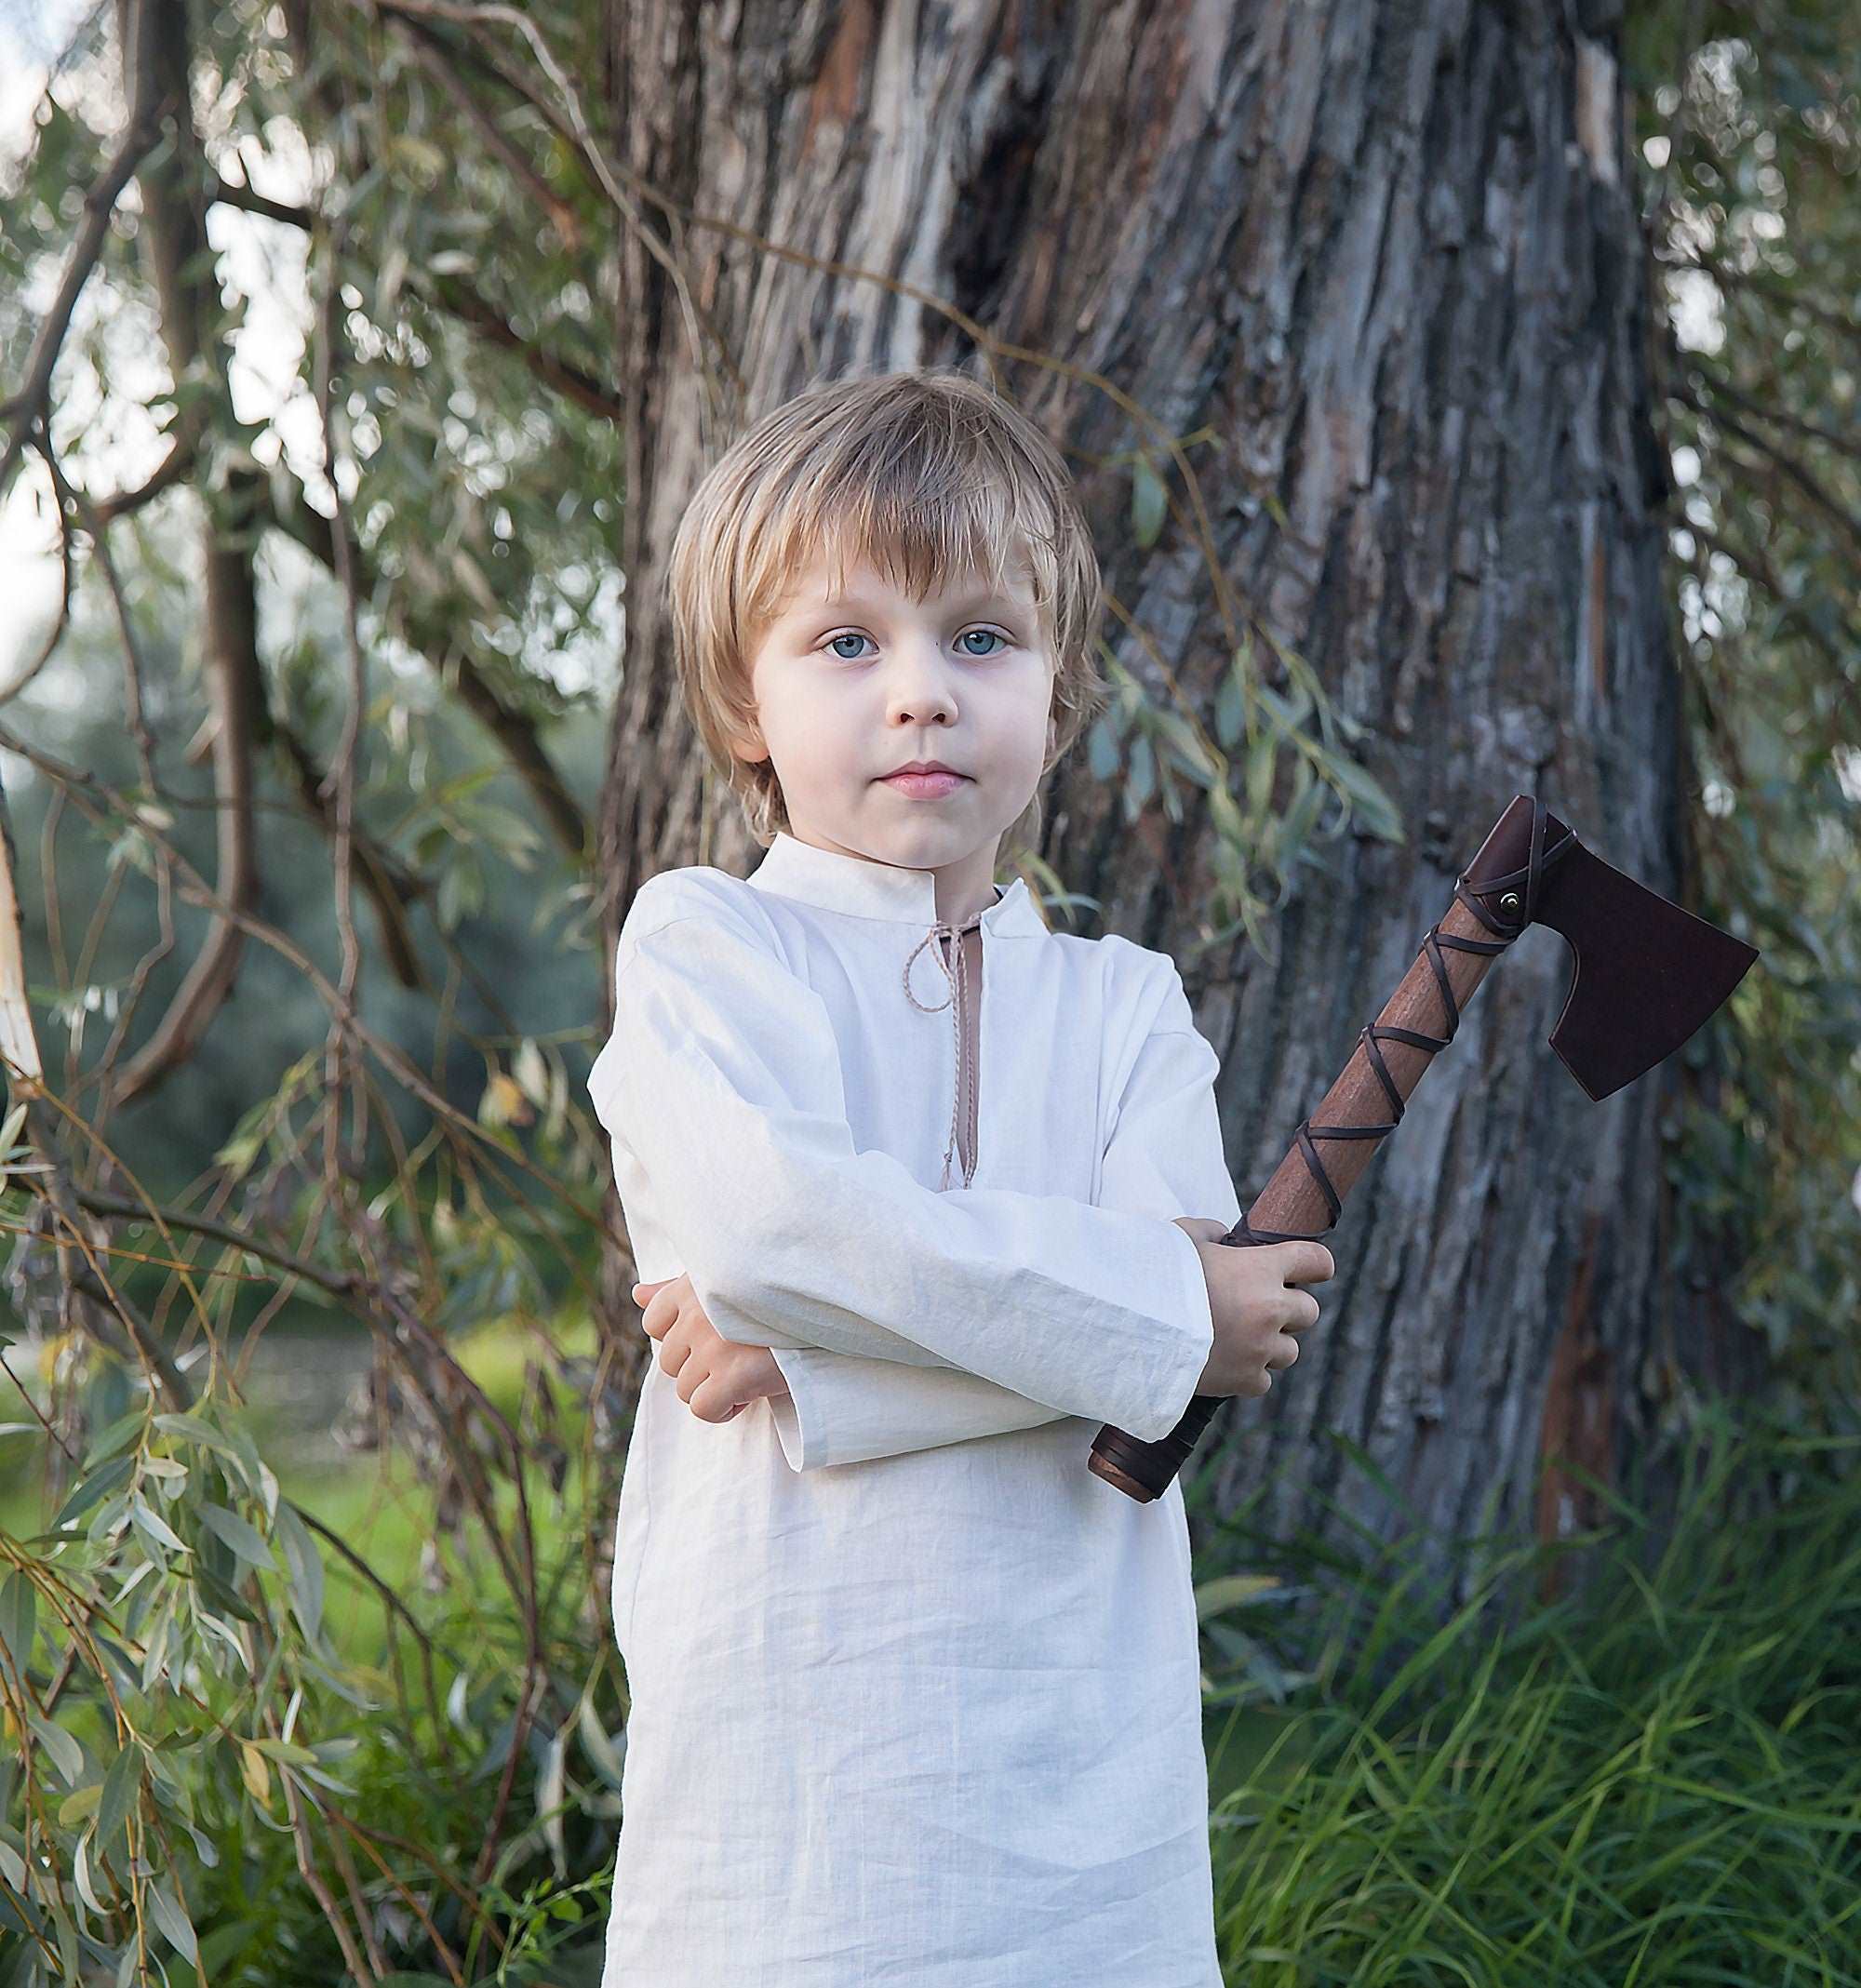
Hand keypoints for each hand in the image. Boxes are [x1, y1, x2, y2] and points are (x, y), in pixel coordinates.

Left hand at [630, 1272, 790, 1423]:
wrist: (827, 1314)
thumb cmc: (775, 1302)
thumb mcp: (724, 1284)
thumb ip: (678, 1290)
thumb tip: (637, 1293)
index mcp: (693, 1286)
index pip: (654, 1321)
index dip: (683, 1337)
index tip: (717, 1335)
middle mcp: (698, 1313)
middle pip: (670, 1361)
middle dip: (701, 1367)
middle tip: (740, 1355)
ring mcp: (714, 1345)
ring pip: (685, 1389)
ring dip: (715, 1389)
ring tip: (749, 1370)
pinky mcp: (733, 1375)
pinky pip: (702, 1409)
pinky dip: (724, 1410)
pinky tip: (749, 1393)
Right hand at [1172, 1217, 1333, 1399]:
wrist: (1133, 1327)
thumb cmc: (1155, 1276)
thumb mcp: (1179, 1238)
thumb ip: (1208, 1232)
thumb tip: (1220, 1236)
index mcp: (1262, 1268)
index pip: (1316, 1260)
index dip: (1315, 1265)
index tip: (1310, 1270)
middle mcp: (1270, 1308)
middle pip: (1309, 1311)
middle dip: (1289, 1309)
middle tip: (1258, 1307)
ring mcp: (1260, 1347)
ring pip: (1290, 1351)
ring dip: (1271, 1345)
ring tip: (1238, 1339)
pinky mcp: (1244, 1379)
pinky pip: (1263, 1381)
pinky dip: (1249, 1374)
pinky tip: (1225, 1362)